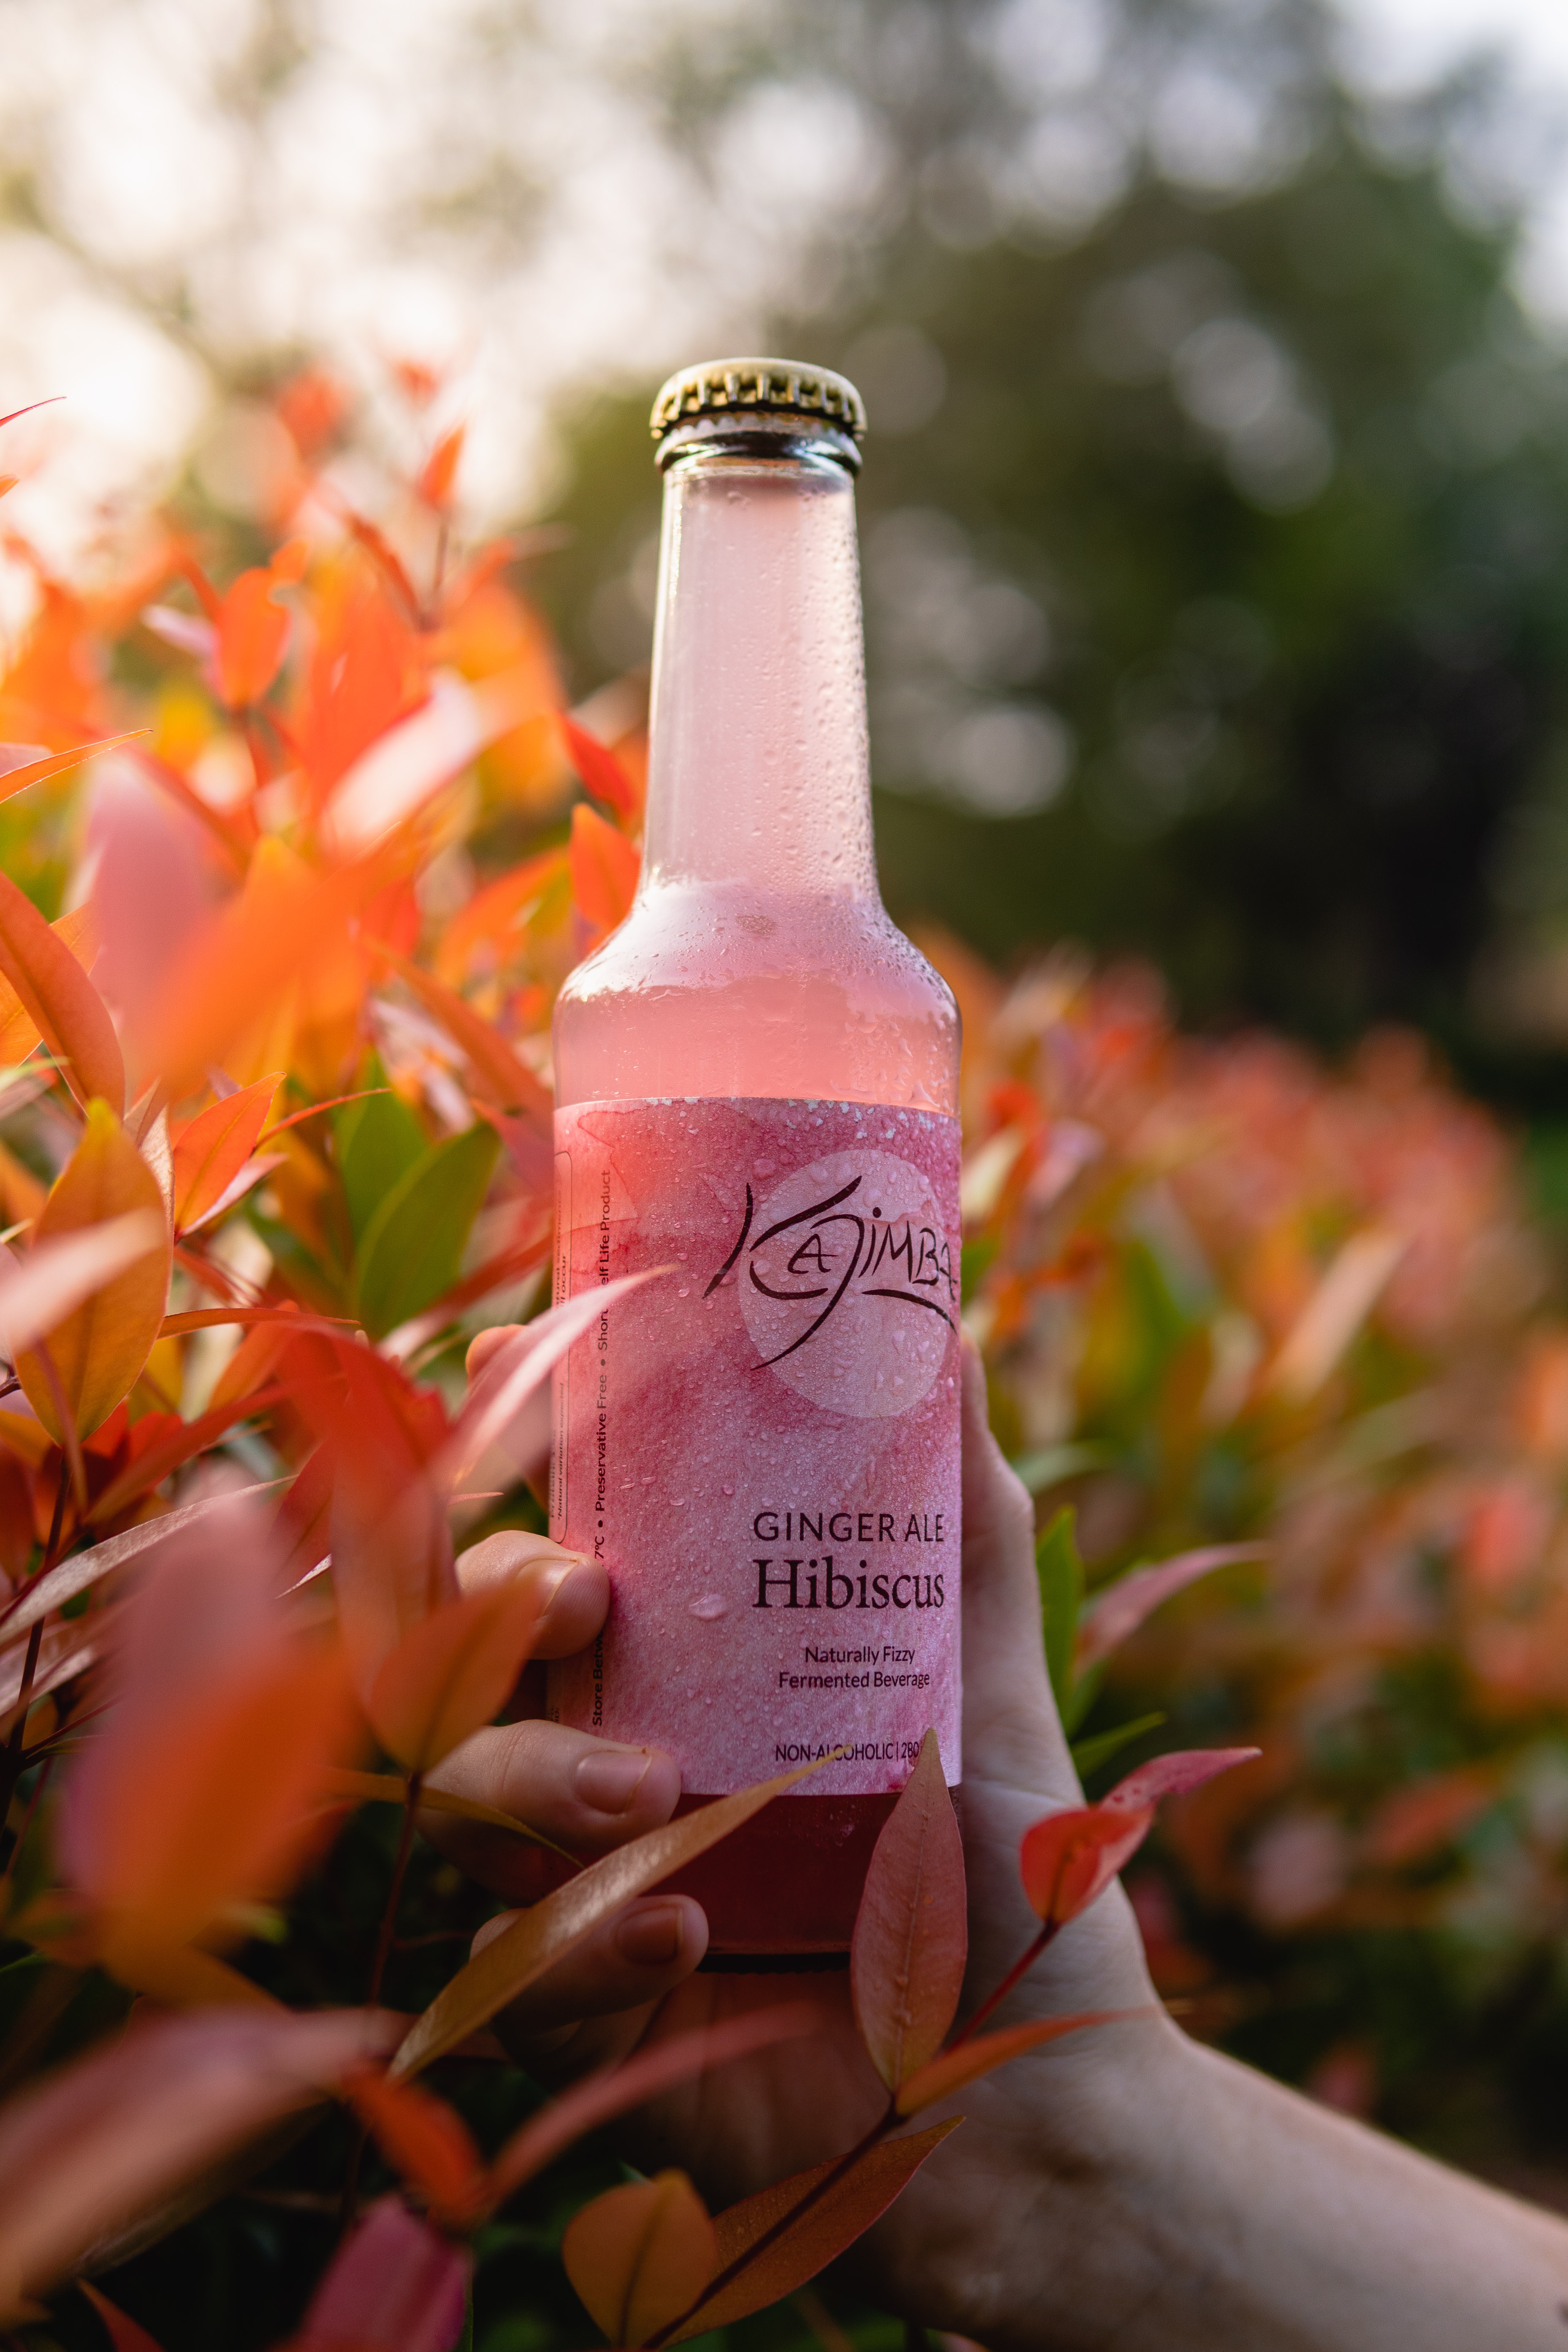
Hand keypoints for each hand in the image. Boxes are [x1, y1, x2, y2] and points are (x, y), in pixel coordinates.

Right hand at [425, 1338, 1175, 2345]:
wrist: (1038, 2094)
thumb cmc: (1005, 1866)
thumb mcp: (986, 1672)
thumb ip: (964, 1516)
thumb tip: (954, 1336)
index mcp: (674, 1661)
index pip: (548, 1532)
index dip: (501, 1443)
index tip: (511, 1355)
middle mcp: (603, 1750)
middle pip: (457, 1649)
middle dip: (492, 1604)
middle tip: (586, 1601)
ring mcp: (577, 1885)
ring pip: (459, 1798)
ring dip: (533, 1776)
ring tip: (652, 1799)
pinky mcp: (578, 2019)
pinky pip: (512, 1972)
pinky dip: (583, 1948)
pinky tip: (686, 1942)